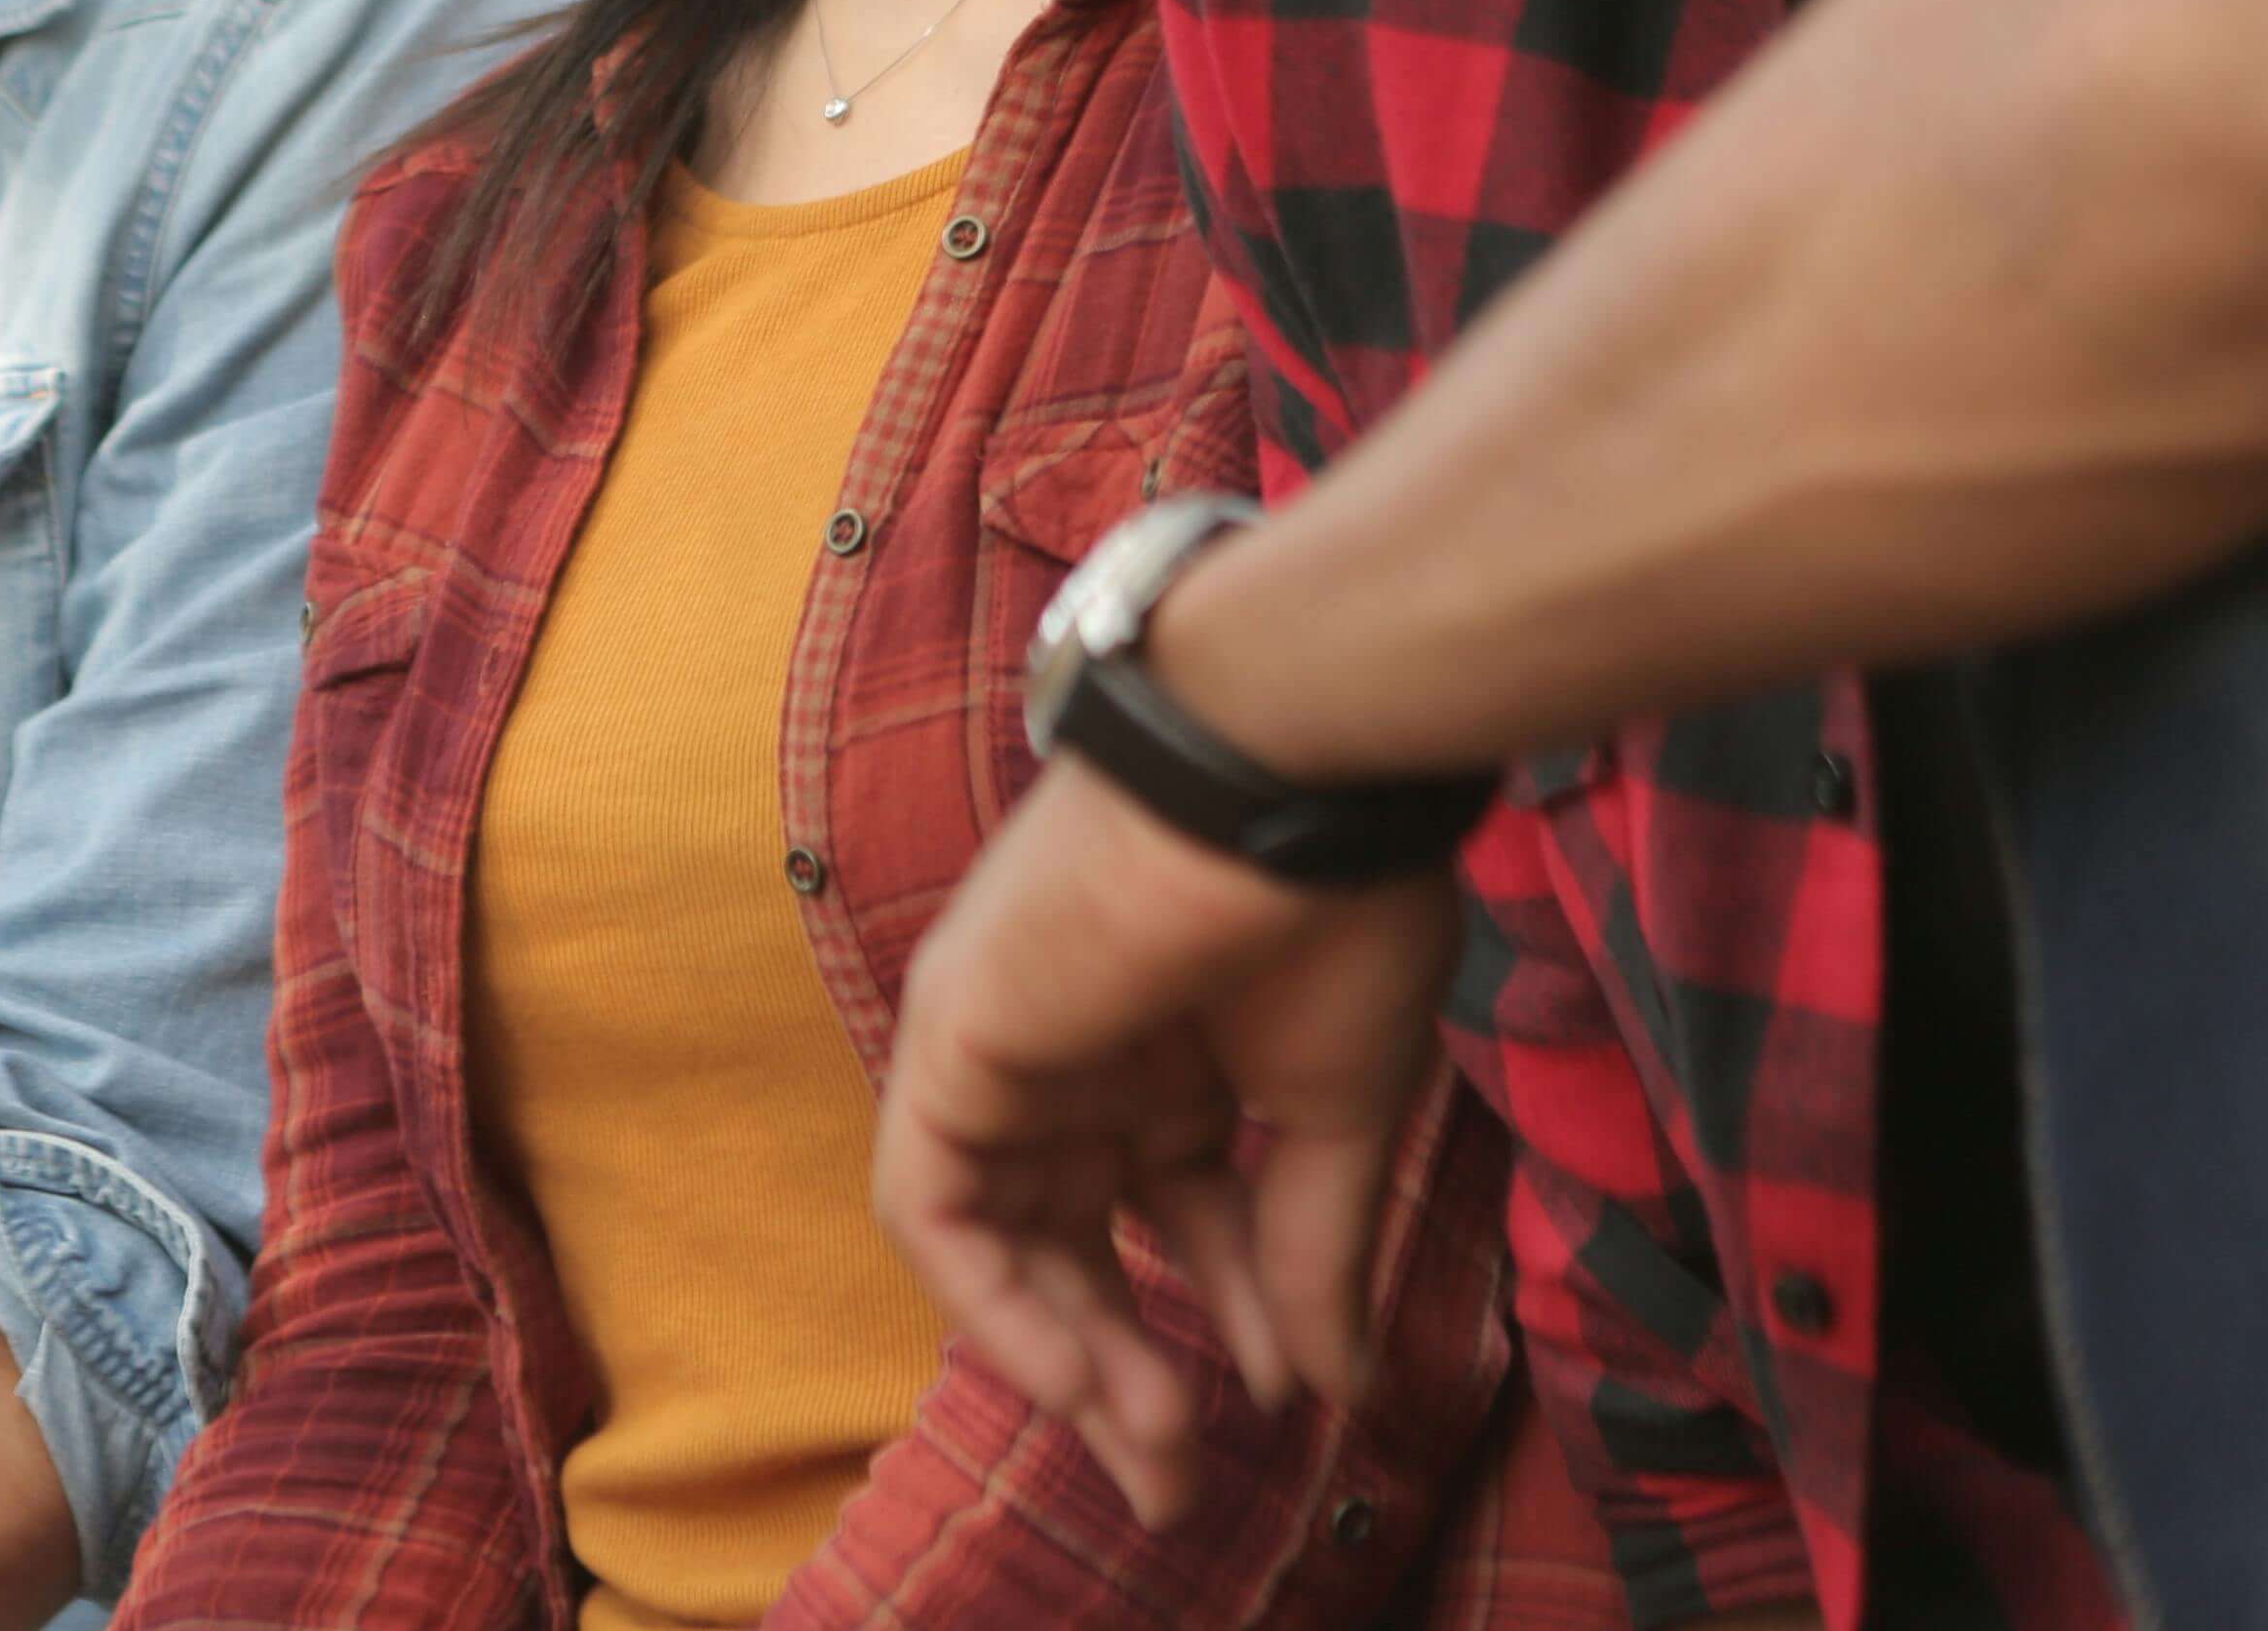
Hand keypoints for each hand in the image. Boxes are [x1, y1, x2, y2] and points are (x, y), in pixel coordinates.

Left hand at [870, 756, 1461, 1525]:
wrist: (1288, 783)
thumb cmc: (1332, 913)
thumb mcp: (1330, 1111)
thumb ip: (1307, 1247)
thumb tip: (1324, 1386)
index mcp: (1171, 1052)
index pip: (1171, 1212)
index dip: (1227, 1312)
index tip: (1282, 1400)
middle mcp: (1077, 1053)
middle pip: (1069, 1239)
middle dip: (1121, 1367)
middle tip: (1170, 1483)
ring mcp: (1007, 1045)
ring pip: (1000, 1236)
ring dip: (1065, 1351)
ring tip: (1145, 1438)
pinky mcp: (953, 1041)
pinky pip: (935, 1202)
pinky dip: (990, 1296)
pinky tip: (1074, 1372)